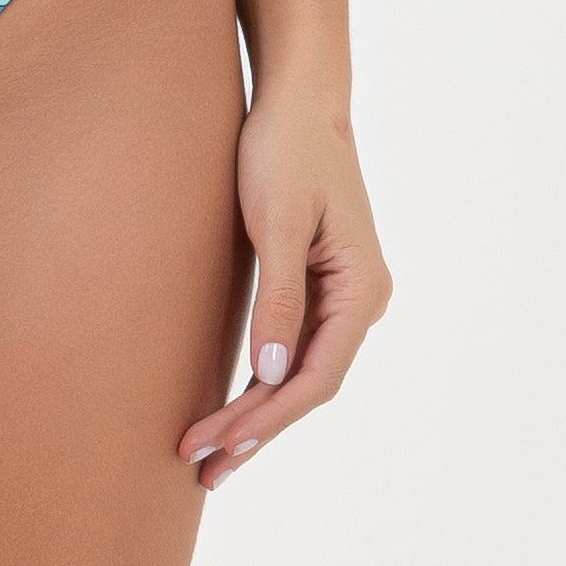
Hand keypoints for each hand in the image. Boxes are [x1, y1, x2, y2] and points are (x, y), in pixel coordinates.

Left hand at [178, 85, 391, 490]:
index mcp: (362, 289)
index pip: (316, 376)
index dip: (268, 417)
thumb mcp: (278, 221)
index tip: (222, 444)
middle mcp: (362, 300)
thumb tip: (270, 374)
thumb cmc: (286, 148)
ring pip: (300, 371)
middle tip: (204, 467)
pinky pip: (294, 345)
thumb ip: (280, 298)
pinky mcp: (320, 283)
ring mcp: (344, 294)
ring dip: (258, 412)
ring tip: (211, 453)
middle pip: (308, 384)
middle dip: (257, 429)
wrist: (298, 98)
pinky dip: (264, 378)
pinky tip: (235, 404)